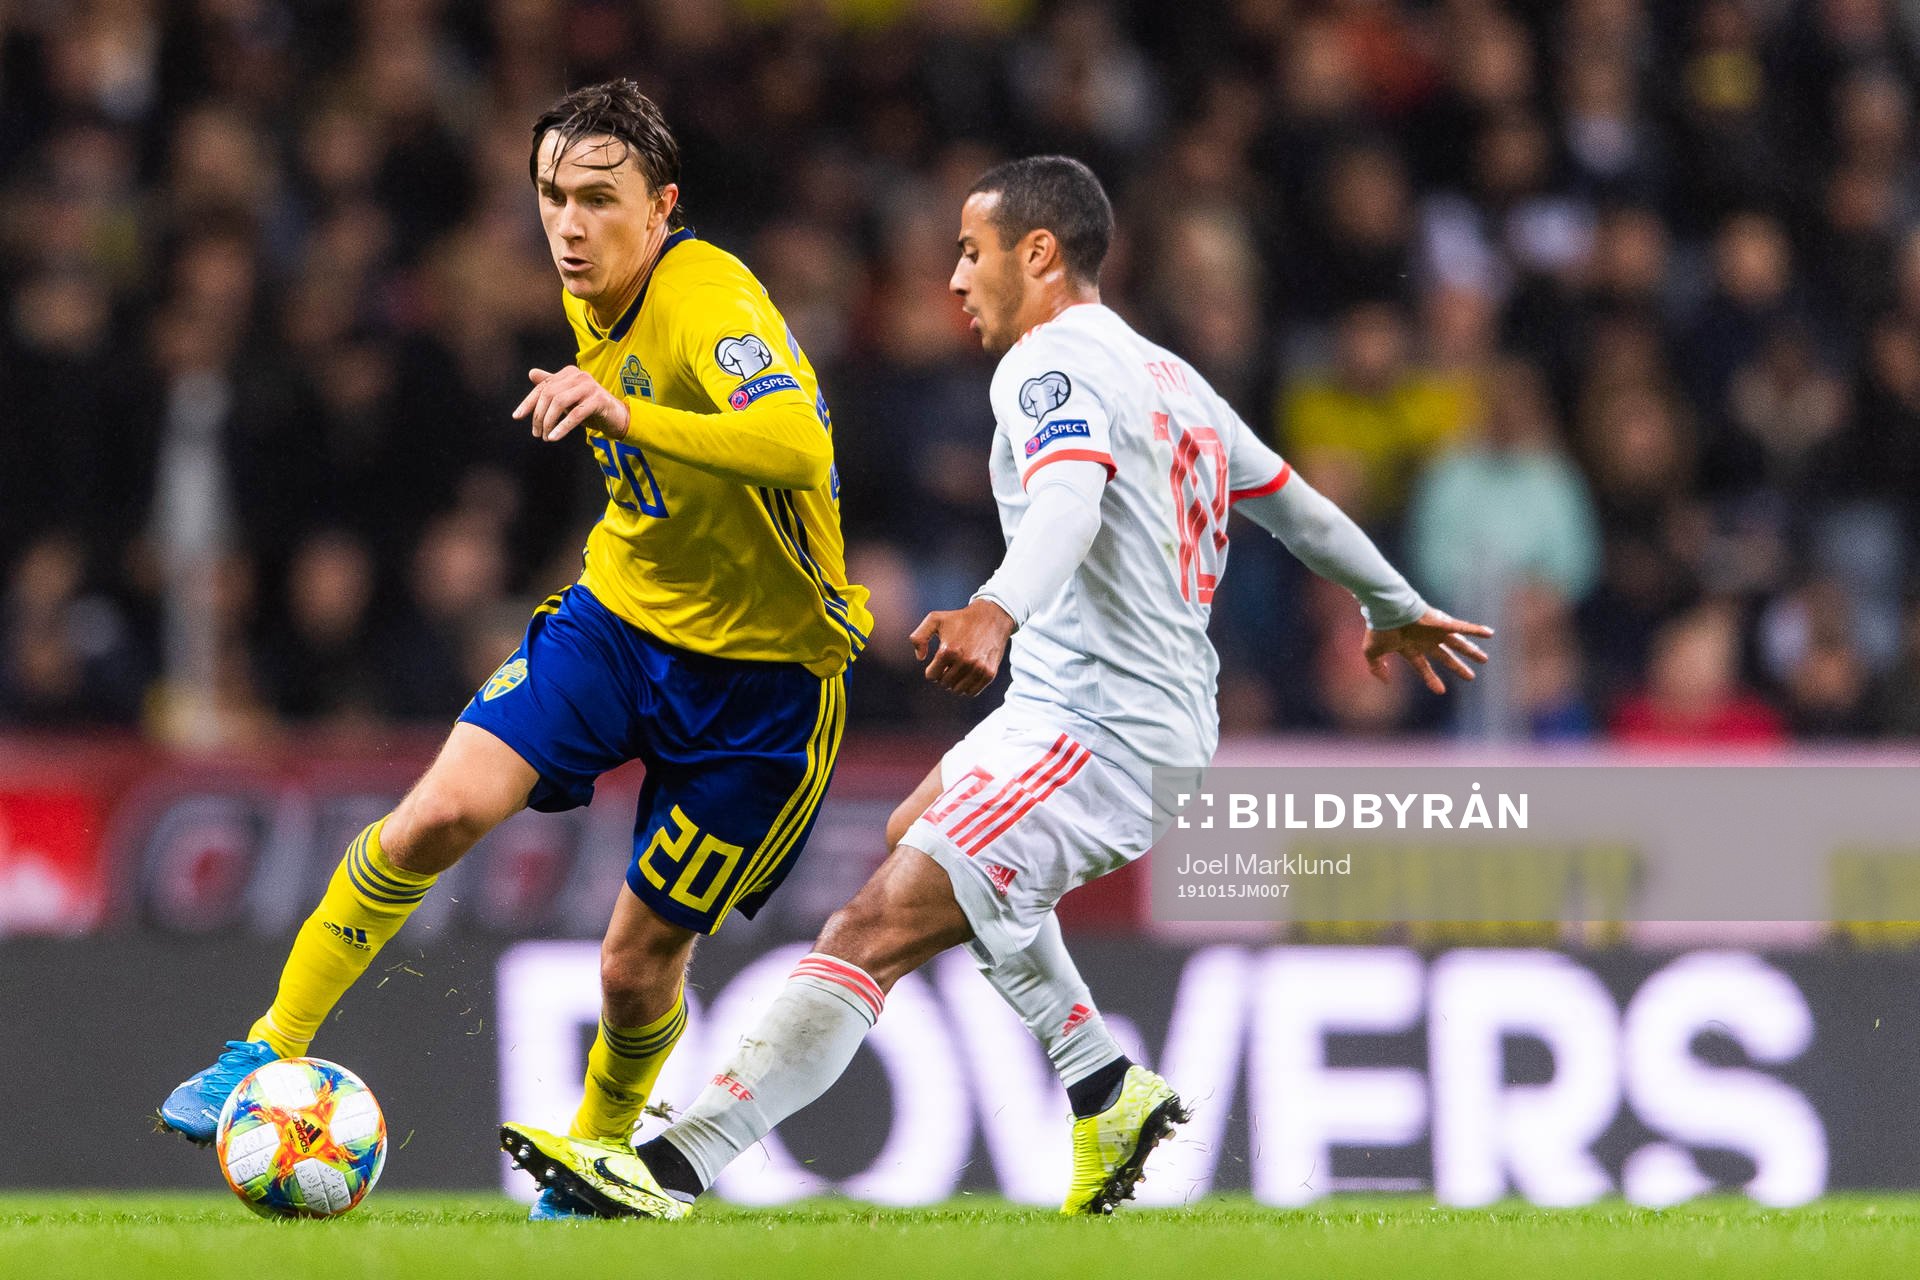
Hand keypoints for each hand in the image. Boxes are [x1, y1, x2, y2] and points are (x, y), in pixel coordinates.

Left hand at [512, 366, 630, 441]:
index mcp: (569, 373)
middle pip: (549, 394)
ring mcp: (590, 387)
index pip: (542, 386)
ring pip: (560, 403)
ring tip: (545, 437)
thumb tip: (531, 373)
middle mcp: (579, 375)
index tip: (517, 416)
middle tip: (536, 433)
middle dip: (539, 415)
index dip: (528, 402)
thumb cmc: (590, 408)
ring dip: (548, 422)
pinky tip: (554, 438)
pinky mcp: (599, 400)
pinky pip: (576, 414)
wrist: (617, 417)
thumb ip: (551, 385)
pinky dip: (562, 427)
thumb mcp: (568, 398)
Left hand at [910, 599, 1015, 695]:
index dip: (933, 669)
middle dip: (944, 675)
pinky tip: (968, 674)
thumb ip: (918, 637)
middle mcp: (964, 661)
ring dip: (955, 681)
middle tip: (950, 663)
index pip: (932, 676)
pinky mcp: (989, 673)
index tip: (939, 661)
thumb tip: (920, 657)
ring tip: (959, 668)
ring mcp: (978, 668)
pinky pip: (972, 692)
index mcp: (948, 650)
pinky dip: (968, 686)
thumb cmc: (960, 619)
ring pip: (958, 690)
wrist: (991, 617)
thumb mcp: (934, 619)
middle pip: (944, 683)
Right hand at [1363, 607, 1493, 694]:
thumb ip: (1376, 667)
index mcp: (1410, 647)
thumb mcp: (1372, 652)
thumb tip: (1384, 680)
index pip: (1423, 666)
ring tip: (1484, 660)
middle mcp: (1425, 640)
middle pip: (1445, 656)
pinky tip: (1490, 634)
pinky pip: (1462, 627)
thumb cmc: (1379, 629)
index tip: (1441, 691)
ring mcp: (1434, 631)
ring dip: (1471, 651)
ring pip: (1457, 643)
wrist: (1385, 609)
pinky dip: (1476, 630)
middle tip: (1470, 677)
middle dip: (1457, 666)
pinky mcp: (1442, 623)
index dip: (1431, 679)